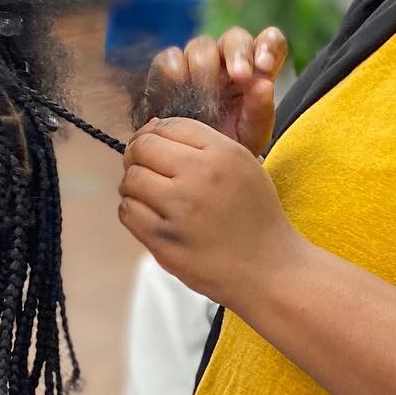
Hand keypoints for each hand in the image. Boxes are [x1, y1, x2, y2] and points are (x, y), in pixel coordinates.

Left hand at [118, 116, 303, 309]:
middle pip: (143, 148)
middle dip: (138, 155)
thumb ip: (202, 144)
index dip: (155, 133)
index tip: (155, 148)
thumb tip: (152, 126)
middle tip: (146, 169)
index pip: (169, 125)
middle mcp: (199, 176)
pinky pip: (127, 211)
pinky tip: (152, 216)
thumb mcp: (244, 165)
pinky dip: (133, 211)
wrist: (268, 268)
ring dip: (134, 186)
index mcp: (222, 153)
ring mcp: (179, 209)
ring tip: (152, 196)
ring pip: (130, 180)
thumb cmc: (255, 218)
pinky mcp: (163, 239)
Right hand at [134, 27, 288, 156]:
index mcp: (256, 70)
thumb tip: (264, 85)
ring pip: (201, 46)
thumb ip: (261, 110)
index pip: (270, 41)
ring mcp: (197, 61)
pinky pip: (170, 58)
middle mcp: (228, 59)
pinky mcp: (169, 69)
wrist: (198, 165)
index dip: (269, 46)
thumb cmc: (232, 145)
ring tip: (206, 98)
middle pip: (234, 38)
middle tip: (240, 76)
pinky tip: (179, 88)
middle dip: (238, 54)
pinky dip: (174, 71)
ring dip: (205, 69)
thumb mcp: (253, 134)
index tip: (265, 65)